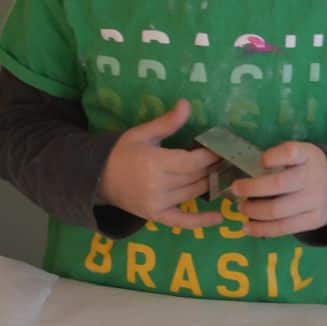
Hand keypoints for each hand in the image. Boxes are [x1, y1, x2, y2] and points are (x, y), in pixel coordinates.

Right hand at [97, 99, 222, 229]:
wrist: (98, 178)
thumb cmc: (122, 152)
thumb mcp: (143, 133)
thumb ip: (167, 122)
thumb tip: (186, 104)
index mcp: (155, 162)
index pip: (192, 161)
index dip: (210, 155)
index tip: (222, 147)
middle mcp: (158, 185)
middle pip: (196, 177)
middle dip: (214, 167)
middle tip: (228, 159)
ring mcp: (157, 203)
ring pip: (193, 193)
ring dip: (210, 184)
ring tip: (225, 174)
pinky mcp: (156, 216)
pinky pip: (182, 221)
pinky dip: (201, 221)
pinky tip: (219, 218)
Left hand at [230, 142, 326, 237]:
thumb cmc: (308, 167)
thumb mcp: (301, 153)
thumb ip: (279, 157)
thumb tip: (246, 168)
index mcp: (306, 156)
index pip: (291, 152)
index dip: (274, 156)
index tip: (261, 161)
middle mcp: (311, 178)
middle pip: (278, 185)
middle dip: (251, 188)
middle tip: (235, 189)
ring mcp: (313, 201)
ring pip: (277, 210)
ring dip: (253, 210)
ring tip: (241, 207)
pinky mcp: (313, 221)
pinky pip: (283, 228)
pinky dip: (262, 229)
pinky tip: (247, 227)